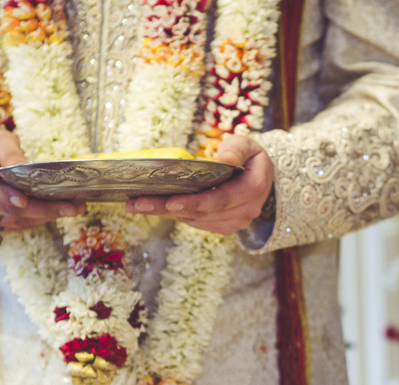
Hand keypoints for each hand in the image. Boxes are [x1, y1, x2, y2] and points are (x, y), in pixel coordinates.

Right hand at [0, 129, 85, 230]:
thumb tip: (29, 169)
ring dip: (45, 217)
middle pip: (7, 209)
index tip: (24, 200)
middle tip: (72, 207)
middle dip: (43, 209)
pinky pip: (15, 225)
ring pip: (14, 220)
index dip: (5, 195)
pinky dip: (36, 220)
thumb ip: (11, 154)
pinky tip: (56, 212)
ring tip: (73, 208)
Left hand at [125, 134, 272, 234]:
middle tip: (137, 204)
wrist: (261, 177)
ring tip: (137, 205)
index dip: (194, 202)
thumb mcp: (248, 144)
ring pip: (195, 220)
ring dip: (165, 214)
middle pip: (202, 213)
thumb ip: (237, 149)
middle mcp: (245, 211)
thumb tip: (225, 158)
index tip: (170, 201)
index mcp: (253, 190)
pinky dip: (175, 215)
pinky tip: (154, 207)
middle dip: (167, 209)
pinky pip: (196, 222)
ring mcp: (234, 222)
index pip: (221, 199)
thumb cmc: (250, 157)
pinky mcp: (223, 226)